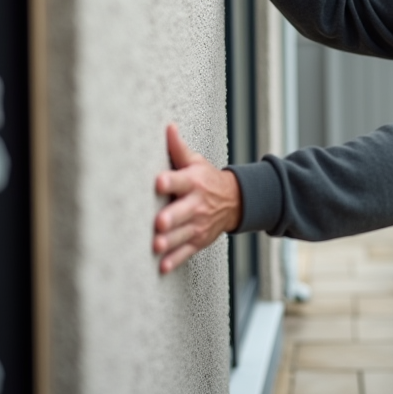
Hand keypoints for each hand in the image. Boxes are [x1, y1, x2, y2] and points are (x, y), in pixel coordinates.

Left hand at [153, 123, 243, 274]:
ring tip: (156, 246)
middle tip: (158, 222)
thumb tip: (168, 127)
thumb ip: (179, 149)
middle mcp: (196, 204)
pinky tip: (162, 266)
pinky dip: (175, 260)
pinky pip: (186, 252)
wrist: (236, 201)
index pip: (182, 180)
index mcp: (193, 182)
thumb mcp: (196, 162)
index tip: (159, 182)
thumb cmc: (207, 179)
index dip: (170, 181)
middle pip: (182, 211)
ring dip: (170, 241)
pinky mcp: (198, 241)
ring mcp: (198, 224)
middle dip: (171, 217)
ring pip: (182, 234)